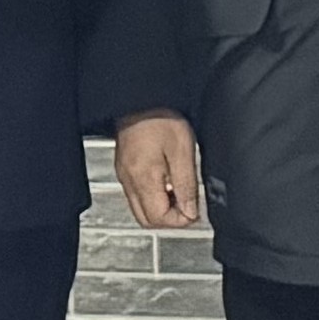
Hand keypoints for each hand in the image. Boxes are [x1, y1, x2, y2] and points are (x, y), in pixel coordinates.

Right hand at [112, 110, 204, 231]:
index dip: (181, 219)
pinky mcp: (124, 169)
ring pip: (140, 209)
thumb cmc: (160, 119)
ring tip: (178, 190)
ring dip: (161, 208)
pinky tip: (166, 181)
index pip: (160, 219)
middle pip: (147, 220)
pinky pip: (137, 194)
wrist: (140, 99)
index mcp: (144, 179)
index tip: (194, 208)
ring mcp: (124, 176)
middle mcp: (130, 181)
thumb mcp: (183, 152)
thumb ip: (186, 186)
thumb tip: (190, 212)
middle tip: (187, 205)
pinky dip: (153, 196)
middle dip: (170, 219)